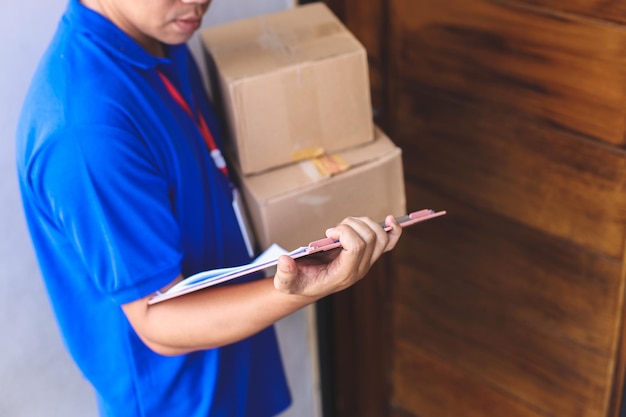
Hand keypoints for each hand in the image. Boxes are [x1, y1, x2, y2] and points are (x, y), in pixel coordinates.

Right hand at [273, 215, 401, 296]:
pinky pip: (390, 241)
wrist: (308, 286)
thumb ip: (284, 273)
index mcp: (343, 275)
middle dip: (352, 225)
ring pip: (381, 236)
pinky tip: (389, 219)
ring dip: (363, 223)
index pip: (357, 247)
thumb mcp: (286, 281)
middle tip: (333, 230)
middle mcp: (360, 269)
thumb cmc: (298, 282)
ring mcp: (367, 262)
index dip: (344, 233)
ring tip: (344, 226)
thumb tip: (284, 260)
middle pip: (370, 238)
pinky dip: (393, 229)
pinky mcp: (369, 255)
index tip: (328, 233)